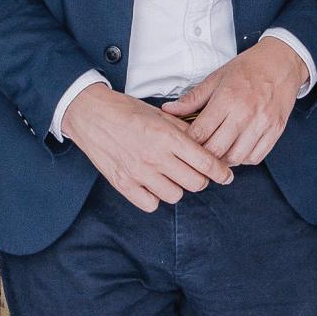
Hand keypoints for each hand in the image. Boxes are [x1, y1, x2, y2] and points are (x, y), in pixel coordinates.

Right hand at [60, 85, 235, 213]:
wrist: (90, 114)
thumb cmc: (126, 111)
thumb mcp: (159, 114)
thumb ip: (184, 130)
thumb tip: (207, 144)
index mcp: (167, 137)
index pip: (205, 163)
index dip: (221, 172)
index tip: (226, 175)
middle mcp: (155, 157)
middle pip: (195, 183)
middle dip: (200, 178)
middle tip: (195, 172)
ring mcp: (138, 173)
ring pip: (175, 195)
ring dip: (177, 187)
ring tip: (169, 175)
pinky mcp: (123, 184)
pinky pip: (151, 204)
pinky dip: (154, 197)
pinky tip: (151, 184)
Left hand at [158, 38, 304, 165]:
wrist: (281, 63)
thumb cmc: (248, 69)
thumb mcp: (216, 78)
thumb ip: (192, 98)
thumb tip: (169, 111)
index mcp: (227, 98)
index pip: (200, 132)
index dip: (188, 142)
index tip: (185, 142)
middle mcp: (246, 113)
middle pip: (217, 150)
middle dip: (204, 155)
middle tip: (198, 152)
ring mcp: (262, 124)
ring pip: (237, 158)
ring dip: (224, 160)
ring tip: (218, 152)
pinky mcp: (276, 131)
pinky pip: (256, 157)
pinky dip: (243, 159)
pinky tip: (237, 149)